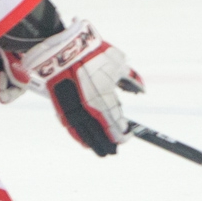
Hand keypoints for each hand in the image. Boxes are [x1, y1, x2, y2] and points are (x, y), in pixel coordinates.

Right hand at [13, 19, 143, 156]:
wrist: (63, 48)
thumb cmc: (93, 53)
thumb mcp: (118, 63)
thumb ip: (130, 79)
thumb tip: (141, 89)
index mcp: (105, 97)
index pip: (116, 122)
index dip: (122, 132)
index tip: (127, 136)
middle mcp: (90, 108)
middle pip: (101, 131)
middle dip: (108, 142)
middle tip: (114, 151)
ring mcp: (74, 108)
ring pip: (85, 133)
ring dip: (94, 143)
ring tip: (101, 152)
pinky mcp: (60, 106)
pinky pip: (71, 127)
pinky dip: (78, 136)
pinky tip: (83, 142)